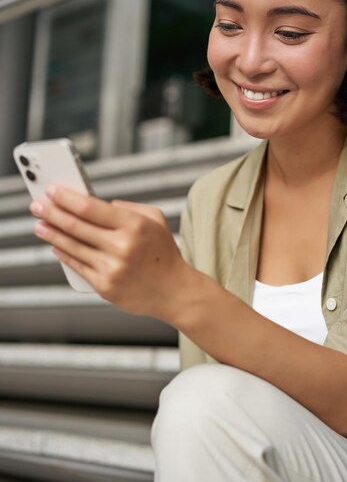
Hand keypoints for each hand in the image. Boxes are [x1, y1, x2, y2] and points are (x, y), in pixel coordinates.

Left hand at [29, 186, 194, 322]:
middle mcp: (121, 246)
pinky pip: (77, 266)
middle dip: (52, 213)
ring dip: (51, 233)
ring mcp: (111, 268)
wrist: (173, 290)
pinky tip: (55, 245)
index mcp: (134, 225)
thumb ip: (128, 206)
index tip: (51, 190)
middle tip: (37, 205)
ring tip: (39, 224)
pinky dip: (63, 254)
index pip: (90, 207)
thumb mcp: (155, 219)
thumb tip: (99, 204)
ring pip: (72, 246)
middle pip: (75, 225)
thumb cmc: (163, 253)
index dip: (66, 198)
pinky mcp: (104, 286)